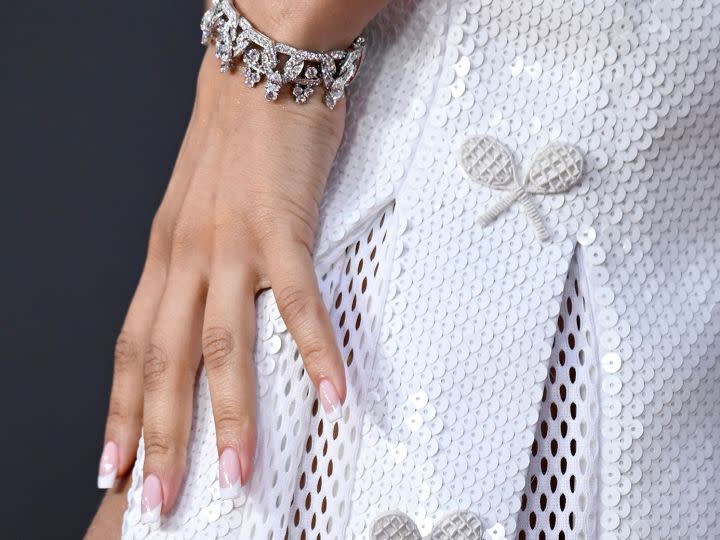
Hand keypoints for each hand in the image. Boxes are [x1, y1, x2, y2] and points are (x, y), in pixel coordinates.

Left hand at [97, 47, 346, 520]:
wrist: (260, 65)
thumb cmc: (238, 135)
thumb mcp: (200, 207)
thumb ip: (201, 263)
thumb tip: (211, 313)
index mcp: (166, 254)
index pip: (131, 348)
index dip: (118, 412)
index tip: (113, 464)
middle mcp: (186, 255)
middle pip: (163, 362)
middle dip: (160, 438)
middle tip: (161, 497)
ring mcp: (230, 243)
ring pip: (219, 343)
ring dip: (230, 414)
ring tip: (238, 469)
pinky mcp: (280, 224)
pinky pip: (297, 299)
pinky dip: (314, 349)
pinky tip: (332, 389)